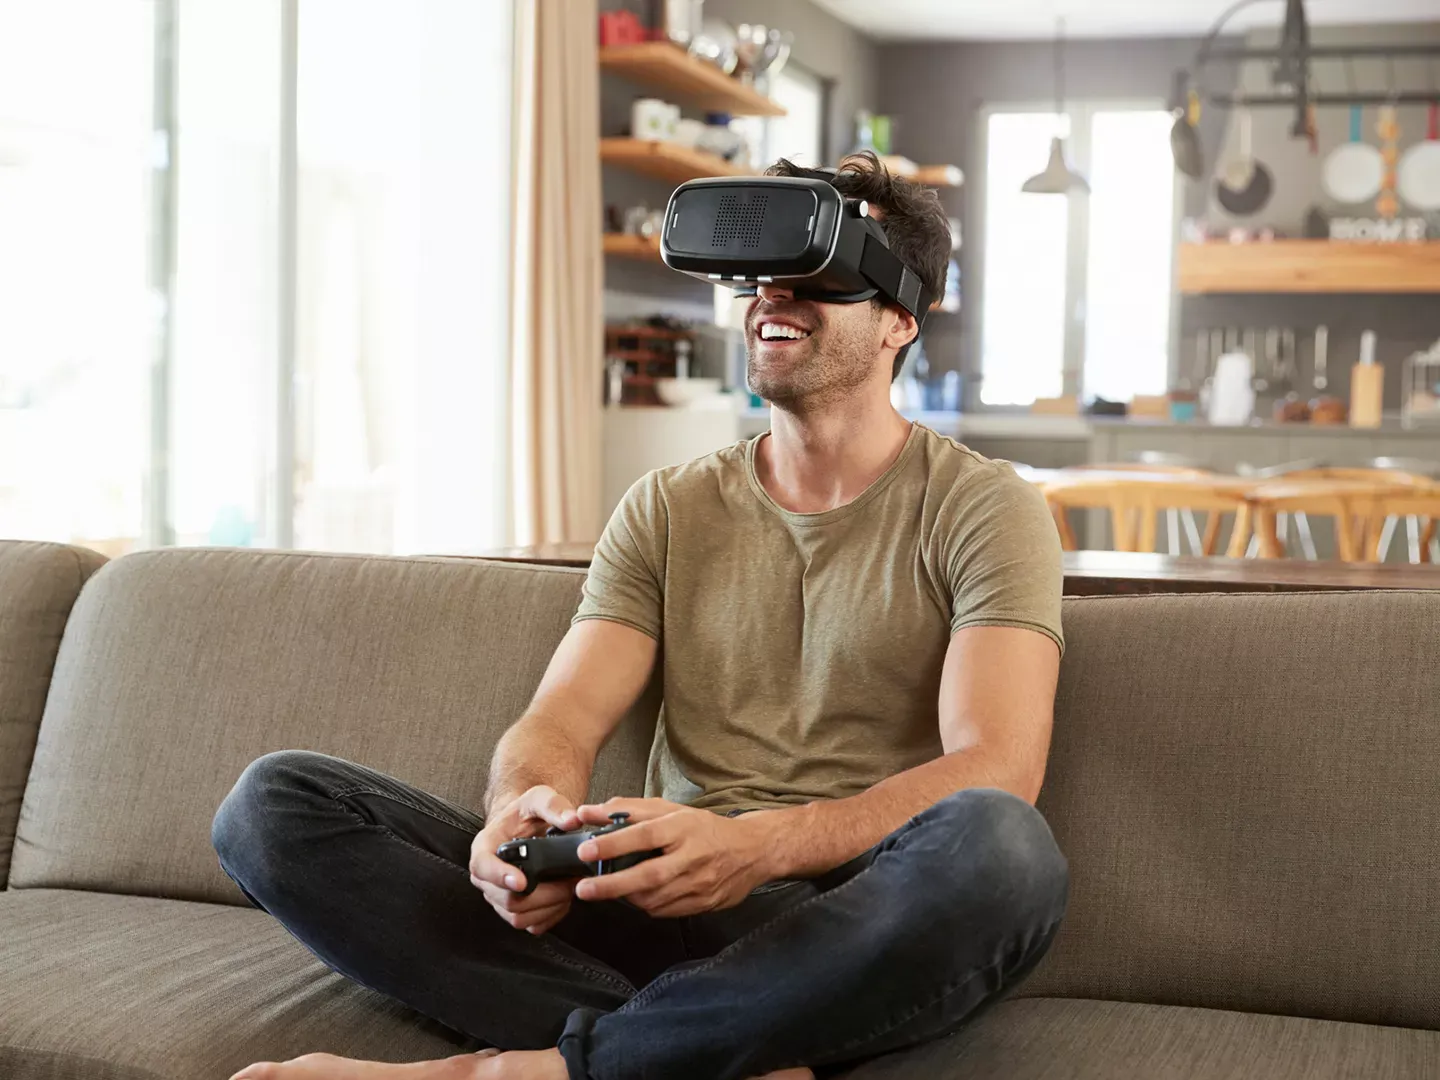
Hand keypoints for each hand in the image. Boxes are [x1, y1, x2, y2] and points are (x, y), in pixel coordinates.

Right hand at [469, 786, 581, 935]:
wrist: (527, 828)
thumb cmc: (527, 814)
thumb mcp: (538, 798)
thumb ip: (554, 806)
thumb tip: (572, 820)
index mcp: (484, 847)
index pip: (482, 867)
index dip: (500, 877)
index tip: (522, 881)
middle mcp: (487, 877)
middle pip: (506, 899)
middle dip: (541, 894)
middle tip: (567, 881)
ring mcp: (499, 897)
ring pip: (518, 917)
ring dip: (548, 907)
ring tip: (568, 888)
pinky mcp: (515, 911)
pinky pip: (531, 925)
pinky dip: (550, 916)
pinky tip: (563, 899)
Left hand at [571, 797, 774, 916]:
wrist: (752, 852)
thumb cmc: (705, 829)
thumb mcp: (671, 811)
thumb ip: (628, 810)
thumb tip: (588, 812)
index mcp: (683, 828)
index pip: (644, 835)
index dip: (613, 844)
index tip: (585, 850)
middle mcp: (692, 857)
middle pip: (647, 875)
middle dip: (611, 885)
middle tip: (583, 889)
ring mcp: (699, 884)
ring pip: (654, 898)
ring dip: (627, 896)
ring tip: (610, 889)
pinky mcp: (703, 904)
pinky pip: (665, 911)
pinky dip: (646, 905)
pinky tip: (639, 895)